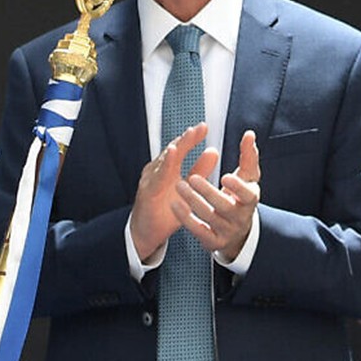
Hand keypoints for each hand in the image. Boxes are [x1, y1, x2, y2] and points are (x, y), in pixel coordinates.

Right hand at [130, 123, 217, 258]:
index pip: (181, 149)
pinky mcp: (147, 192)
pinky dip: (165, 165)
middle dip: (186, 138)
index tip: (205, 127)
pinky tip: (172, 154)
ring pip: (164, 161)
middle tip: (199, 128)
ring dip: (176, 147)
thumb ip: (199, 170)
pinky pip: (157, 177)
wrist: (146, 233)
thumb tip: (213, 151)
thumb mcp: (188, 189)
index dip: (192, 138)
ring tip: (188, 136)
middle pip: (172, 151)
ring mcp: (150, 180)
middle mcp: (157, 170)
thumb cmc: (165, 211)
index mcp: (168, 169)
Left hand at [175, 130, 260, 257]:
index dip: (238, 187)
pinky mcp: (213, 241)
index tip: (225, 176)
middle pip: (224, 206)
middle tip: (192, 178)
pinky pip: (198, 231)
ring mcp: (227, 231)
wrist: (238, 231)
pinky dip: (186, 218)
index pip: (248, 195)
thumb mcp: (248, 178)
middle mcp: (240, 218)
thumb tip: (249, 134)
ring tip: (179, 186)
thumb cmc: (240, 197)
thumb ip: (248, 157)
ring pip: (208, 217)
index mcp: (250, 200)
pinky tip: (175, 205)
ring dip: (193, 201)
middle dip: (208, 192)